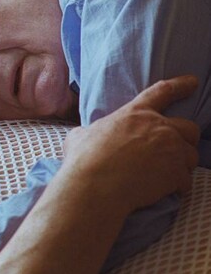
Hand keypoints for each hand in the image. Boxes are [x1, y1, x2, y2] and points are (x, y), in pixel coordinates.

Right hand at [62, 75, 199, 213]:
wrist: (94, 186)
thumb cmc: (84, 159)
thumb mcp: (80, 135)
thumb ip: (90, 131)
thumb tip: (83, 135)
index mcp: (135, 113)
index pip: (163, 91)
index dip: (181, 85)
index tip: (192, 82)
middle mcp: (158, 127)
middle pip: (189, 128)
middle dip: (186, 139)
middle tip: (174, 150)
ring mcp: (170, 150)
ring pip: (191, 156)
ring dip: (182, 165)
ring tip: (165, 175)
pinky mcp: (176, 174)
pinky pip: (186, 181)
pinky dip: (177, 187)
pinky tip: (163, 191)